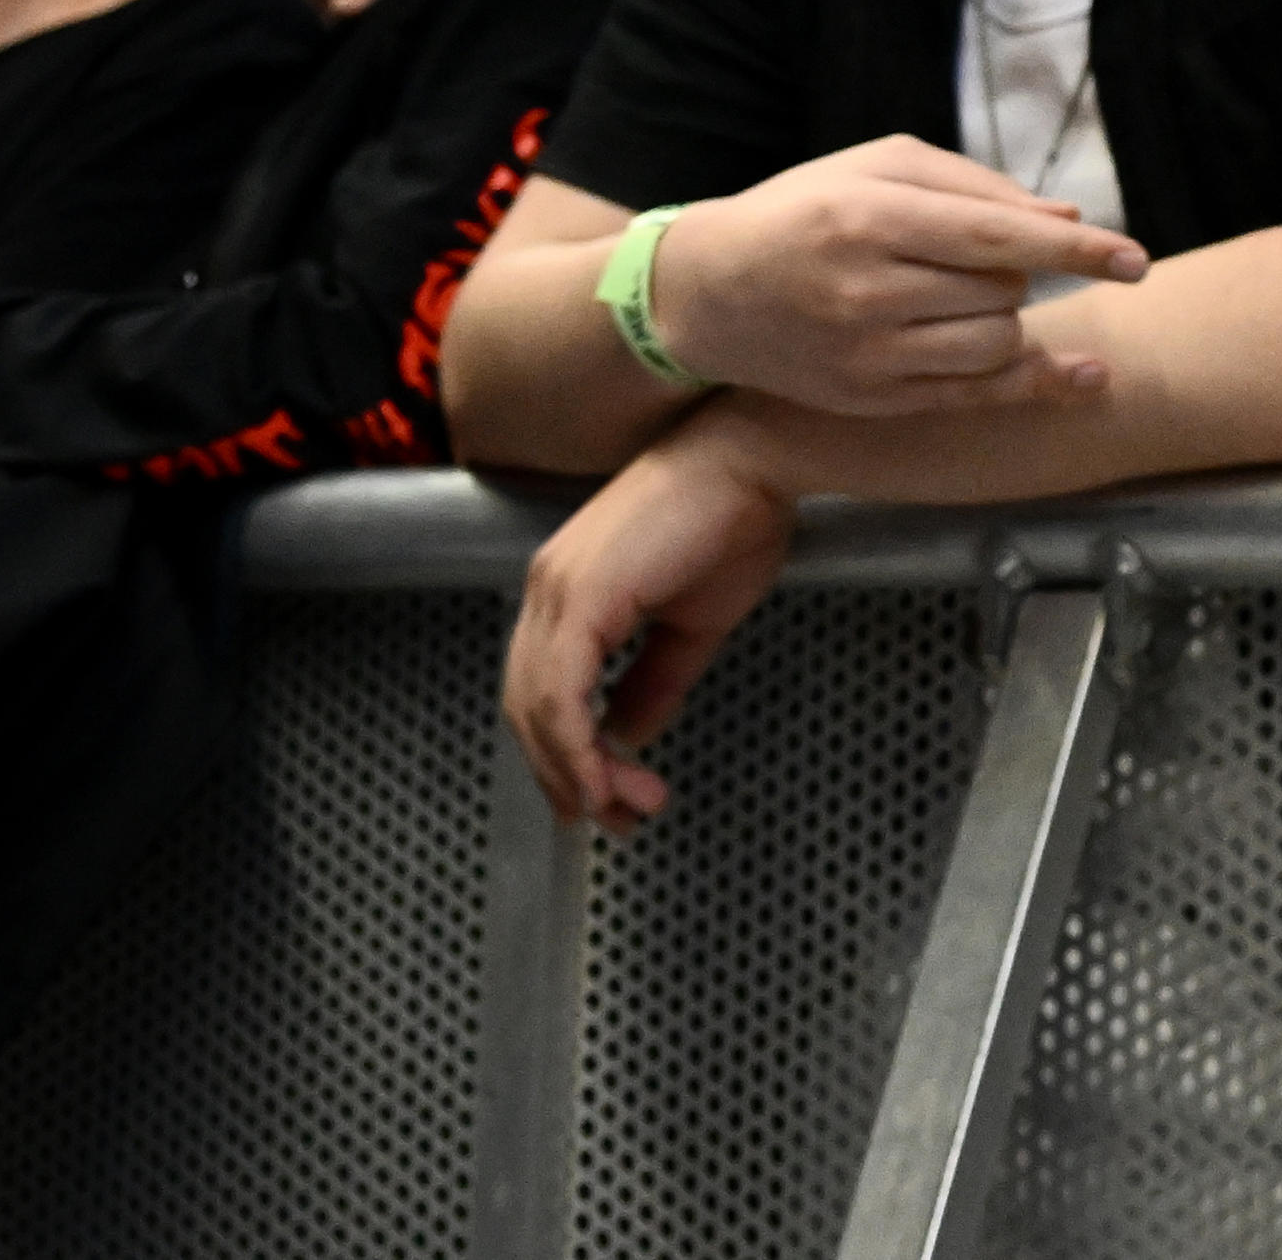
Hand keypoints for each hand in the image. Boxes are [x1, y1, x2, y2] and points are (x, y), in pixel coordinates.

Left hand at [503, 412, 798, 829]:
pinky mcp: (581, 596)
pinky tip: (606, 776)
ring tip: (627, 808)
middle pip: (526, 710)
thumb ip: (655, 679)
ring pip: (536, 708)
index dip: (566, 755)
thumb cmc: (736, 519)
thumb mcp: (694, 621)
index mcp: (567, 594)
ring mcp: (557, 592)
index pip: (541, 693)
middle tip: (614, 821)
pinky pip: (561, 691)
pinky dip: (577, 745)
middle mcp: (546, 592)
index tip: (607, 799)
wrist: (756, 459)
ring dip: (577, 772)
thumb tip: (629, 734)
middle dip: (566, 777)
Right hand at [643, 138, 1145, 413]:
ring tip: (968, 295)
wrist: (707, 293)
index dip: (1079, 252)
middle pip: (1003, 292)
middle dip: (1017, 272)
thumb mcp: (878, 166)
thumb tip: (1069, 221)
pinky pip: (975, 397)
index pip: (998, 238)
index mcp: (870, 219)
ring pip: (997, 345)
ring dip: (1009, 317)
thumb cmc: (803, 210)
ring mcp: (867, 356)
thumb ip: (975, 186)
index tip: (1136, 260)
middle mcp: (868, 292)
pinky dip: (1033, 382)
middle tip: (976, 257)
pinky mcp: (870, 400)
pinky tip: (1082, 375)